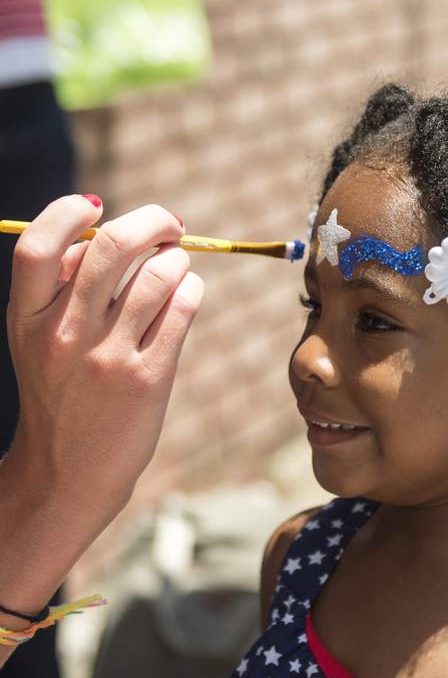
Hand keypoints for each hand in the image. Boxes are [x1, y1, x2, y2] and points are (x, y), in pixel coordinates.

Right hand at [6, 196, 203, 529]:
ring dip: (177, 259)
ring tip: (177, 267)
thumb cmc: (61, 392)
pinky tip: (187, 294)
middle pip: (111, 247)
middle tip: (168, 225)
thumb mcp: (37, 340)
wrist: (66, 473)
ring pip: (158, 274)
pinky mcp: (147, 378)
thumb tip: (111, 227)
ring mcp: (106, 357)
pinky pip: (182, 309)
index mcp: (27, 318)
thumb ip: (63, 288)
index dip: (67, 212)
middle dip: (151, 221)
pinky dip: (191, 290)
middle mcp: (63, 334)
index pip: (39, 246)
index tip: (95, 204)